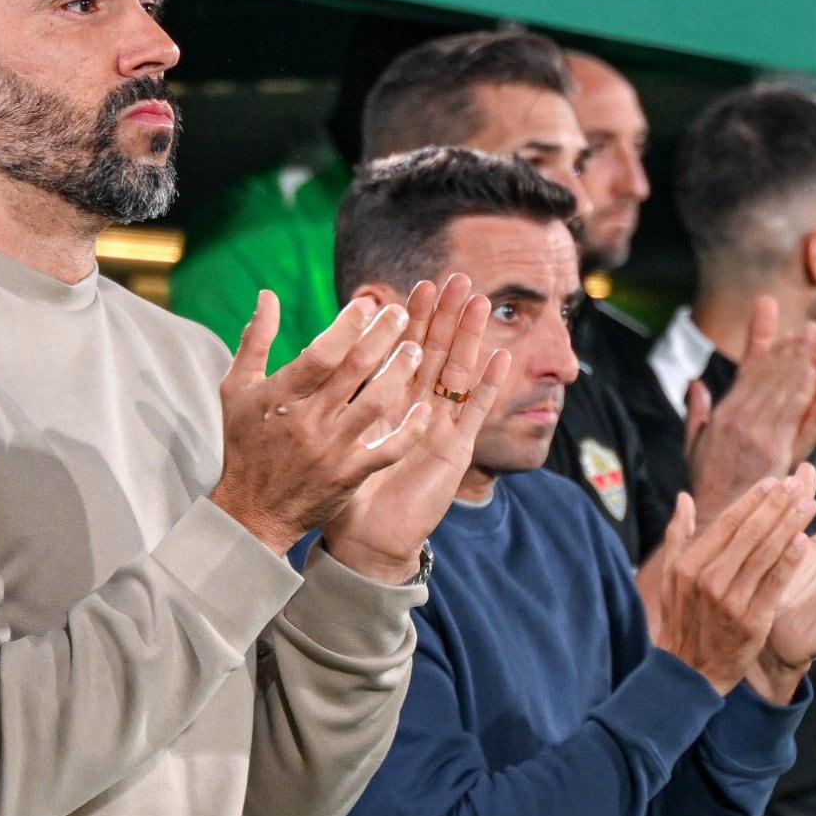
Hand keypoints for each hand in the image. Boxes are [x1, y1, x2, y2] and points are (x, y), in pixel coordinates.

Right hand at [211, 287, 432, 554]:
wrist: (251, 512)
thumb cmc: (244, 444)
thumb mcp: (237, 389)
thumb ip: (255, 340)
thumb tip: (267, 295)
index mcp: (280, 396)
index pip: (321, 353)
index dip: (347, 326)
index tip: (368, 304)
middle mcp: (308, 420)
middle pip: (353, 371)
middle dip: (382, 338)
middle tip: (402, 313)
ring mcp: (331, 449)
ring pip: (375, 404)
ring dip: (399, 374)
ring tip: (417, 350)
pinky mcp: (348, 476)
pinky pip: (386, 450)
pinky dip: (409, 430)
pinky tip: (426, 409)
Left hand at [323, 275, 509, 581]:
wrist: (367, 536)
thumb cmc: (346, 490)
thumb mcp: (336, 436)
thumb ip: (334, 399)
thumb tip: (314, 358)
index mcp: (390, 401)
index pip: (405, 350)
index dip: (414, 318)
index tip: (418, 285)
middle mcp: (419, 408)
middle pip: (438, 353)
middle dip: (448, 316)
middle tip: (457, 278)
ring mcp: (440, 427)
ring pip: (459, 375)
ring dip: (472, 340)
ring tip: (481, 305)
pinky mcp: (456, 451)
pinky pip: (475, 414)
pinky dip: (489, 387)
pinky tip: (501, 359)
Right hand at [637, 475, 815, 692]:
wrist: (690, 672)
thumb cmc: (683, 621)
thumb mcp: (670, 578)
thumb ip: (678, 536)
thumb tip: (684, 498)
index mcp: (690, 564)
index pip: (728, 522)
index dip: (753, 499)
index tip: (774, 482)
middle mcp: (710, 579)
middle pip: (751, 532)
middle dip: (777, 505)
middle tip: (798, 484)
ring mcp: (732, 600)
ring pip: (766, 553)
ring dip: (790, 525)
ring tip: (808, 503)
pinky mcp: (752, 620)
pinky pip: (775, 583)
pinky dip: (790, 560)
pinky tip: (804, 540)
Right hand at [680, 299, 814, 513]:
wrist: (715, 516)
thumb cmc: (706, 485)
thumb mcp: (693, 445)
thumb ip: (696, 412)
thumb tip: (695, 383)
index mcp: (722, 416)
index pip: (748, 376)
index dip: (768, 353)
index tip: (784, 336)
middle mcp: (738, 419)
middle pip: (768, 377)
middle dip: (790, 351)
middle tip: (810, 330)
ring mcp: (756, 433)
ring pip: (781, 389)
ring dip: (799, 362)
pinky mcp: (773, 449)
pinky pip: (791, 413)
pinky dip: (803, 391)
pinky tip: (815, 374)